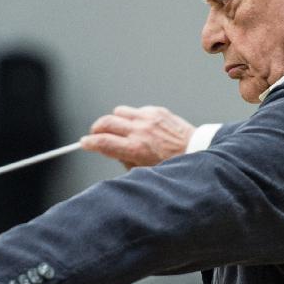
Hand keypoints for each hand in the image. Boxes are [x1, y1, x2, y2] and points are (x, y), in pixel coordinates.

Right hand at [80, 105, 194, 168]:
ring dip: (115, 121)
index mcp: (136, 149)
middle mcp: (141, 131)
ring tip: (119, 130)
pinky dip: (133, 118)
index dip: (88, 143)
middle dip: (96, 129)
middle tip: (96, 135)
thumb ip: (125, 162)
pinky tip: (140, 127)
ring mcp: (149, 118)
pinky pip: (137, 110)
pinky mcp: (158, 111)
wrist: (198, 152)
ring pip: (119, 112)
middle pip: (105, 122)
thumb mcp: (146, 172)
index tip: (84, 144)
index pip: (102, 142)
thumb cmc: (174, 166)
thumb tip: (111, 152)